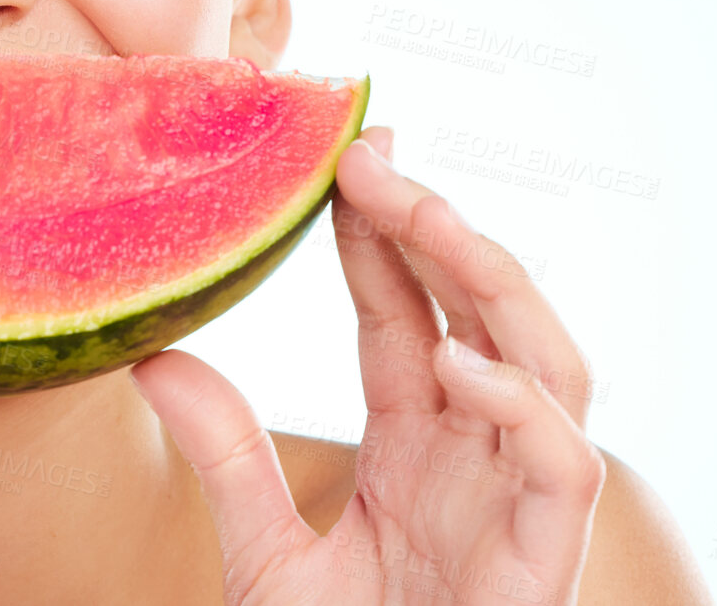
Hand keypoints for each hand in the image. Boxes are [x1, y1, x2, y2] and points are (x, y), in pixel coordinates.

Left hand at [131, 125, 607, 605]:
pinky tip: (457, 361)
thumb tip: (152, 359)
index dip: (379, 233)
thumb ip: (225, 457)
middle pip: (481, 314)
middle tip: (370, 158)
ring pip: (548, 361)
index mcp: (415, 442)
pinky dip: (523, 405)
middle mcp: (475, 454)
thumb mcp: (264, 558)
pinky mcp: (542, 561)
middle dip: (434, 228)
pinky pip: (564, 465)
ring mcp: (516, 501)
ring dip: (488, 281)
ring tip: (419, 215)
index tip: (340, 157)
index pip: (404, 312)